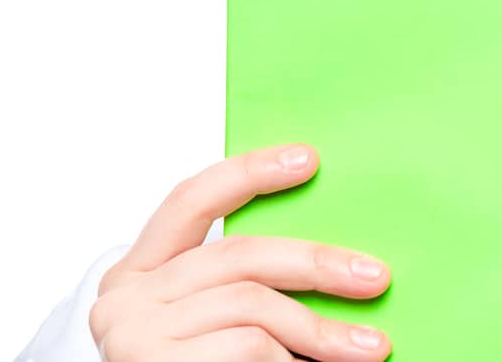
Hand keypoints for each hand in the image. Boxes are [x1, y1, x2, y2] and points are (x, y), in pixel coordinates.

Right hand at [89, 143, 392, 360]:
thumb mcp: (207, 319)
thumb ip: (241, 283)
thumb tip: (330, 257)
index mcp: (138, 272)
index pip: (191, 200)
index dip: (249, 172)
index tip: (309, 160)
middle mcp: (126, 297)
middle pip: (239, 255)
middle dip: (317, 264)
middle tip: (375, 277)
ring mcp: (133, 333)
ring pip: (252, 306)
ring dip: (318, 330)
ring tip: (366, 348)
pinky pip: (247, 347)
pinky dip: (291, 359)